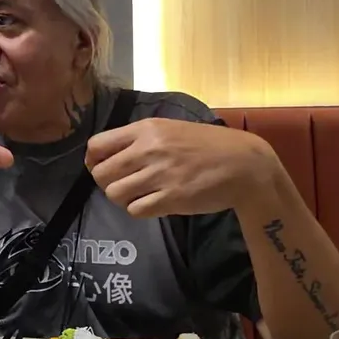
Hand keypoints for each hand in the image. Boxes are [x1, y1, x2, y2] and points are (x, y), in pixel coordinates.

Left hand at [85, 118, 270, 217]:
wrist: (244, 164)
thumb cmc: (207, 145)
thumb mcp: (171, 129)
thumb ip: (140, 139)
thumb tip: (108, 156)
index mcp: (146, 129)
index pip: (97, 145)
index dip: (94, 161)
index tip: (103, 168)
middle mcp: (149, 149)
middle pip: (101, 174)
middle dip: (107, 183)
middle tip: (123, 185)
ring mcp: (160, 174)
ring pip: (115, 194)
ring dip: (123, 198)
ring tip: (139, 194)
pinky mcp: (172, 198)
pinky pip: (136, 210)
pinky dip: (140, 209)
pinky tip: (153, 203)